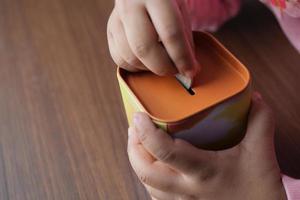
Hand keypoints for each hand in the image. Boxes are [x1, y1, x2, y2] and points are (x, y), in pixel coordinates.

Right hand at [107, 0, 199, 77]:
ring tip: (163, 64)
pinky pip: (119, 58)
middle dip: (163, 67)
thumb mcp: (180, 9)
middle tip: (176, 71)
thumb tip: (187, 68)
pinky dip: (135, 67)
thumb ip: (184, 37)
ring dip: (149, 68)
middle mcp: (131, 6)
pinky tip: (147, 62)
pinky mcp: (110, 30)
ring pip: (130, 56)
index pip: (170, 33)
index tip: (190, 71)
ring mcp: (116, 18)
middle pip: (144, 48)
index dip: (182, 57)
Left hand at [127, 92, 286, 199]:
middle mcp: (186, 189)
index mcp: (202, 171)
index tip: (139, 116)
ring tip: (139, 143)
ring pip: (147, 184)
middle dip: (133, 148)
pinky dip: (149, 178)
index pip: (165, 151)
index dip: (146, 132)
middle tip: (134, 129)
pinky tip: (154, 167)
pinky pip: (156, 195)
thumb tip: (256, 98)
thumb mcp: (261, 153)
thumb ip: (259, 122)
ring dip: (138, 162)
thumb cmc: (260, 191)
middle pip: (145, 170)